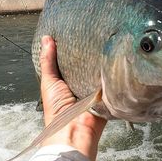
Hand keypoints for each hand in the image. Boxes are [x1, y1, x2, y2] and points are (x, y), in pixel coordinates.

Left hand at [39, 35, 106, 160]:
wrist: (75, 131)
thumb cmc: (57, 109)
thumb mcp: (49, 82)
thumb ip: (48, 61)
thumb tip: (46, 38)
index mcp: (67, 81)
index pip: (72, 60)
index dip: (73, 47)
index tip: (77, 29)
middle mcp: (82, 83)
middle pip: (87, 63)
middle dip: (90, 51)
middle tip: (96, 30)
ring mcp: (96, 88)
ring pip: (99, 69)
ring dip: (101, 60)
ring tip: (107, 38)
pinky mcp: (108, 93)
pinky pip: (110, 79)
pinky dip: (111, 70)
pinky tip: (115, 55)